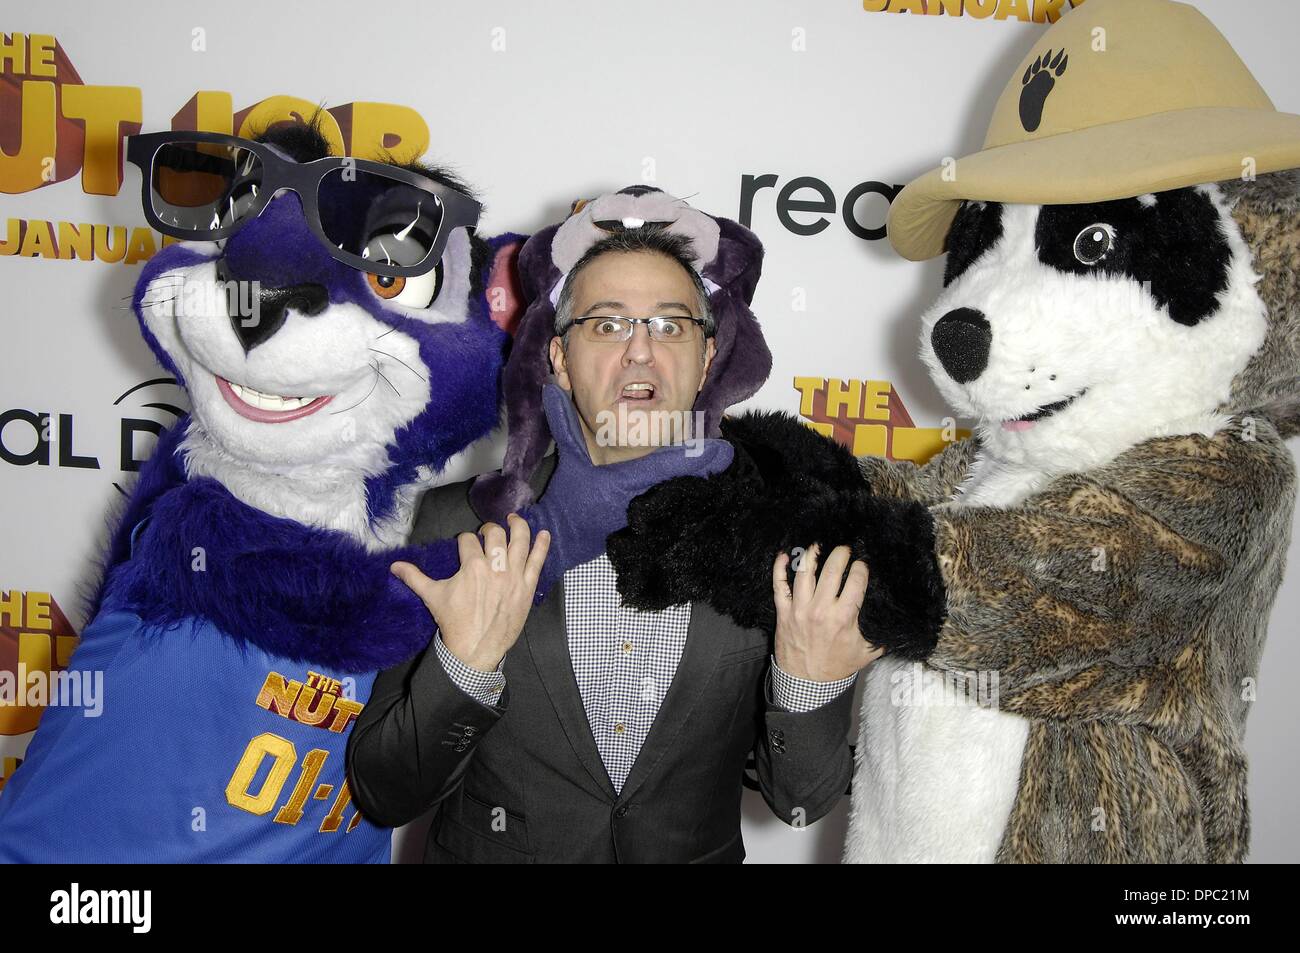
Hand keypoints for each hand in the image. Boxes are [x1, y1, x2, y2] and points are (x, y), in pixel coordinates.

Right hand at [391, 513, 549, 671]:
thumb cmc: (454, 622)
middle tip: (487, 532)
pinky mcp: (527, 587)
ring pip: (520, 541)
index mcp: (472, 567)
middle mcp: (495, 567)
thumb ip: (415, 577)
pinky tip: (544, 533)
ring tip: (514, 519)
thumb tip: (393, 566)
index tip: (465, 545)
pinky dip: (543, 545)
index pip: (468, 540)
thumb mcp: (432, 596)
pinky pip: (538, 561)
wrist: (475, 649)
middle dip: (489, 530)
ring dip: (518, 526)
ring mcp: (514, 576)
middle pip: (495, 535)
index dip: (465, 540)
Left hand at [773, 543, 883, 681]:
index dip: (861, 568)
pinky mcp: (783, 612)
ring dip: (813, 554)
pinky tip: (784, 555)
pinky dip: (779, 567)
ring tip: (819, 546)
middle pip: (831, 569)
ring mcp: (799, 609)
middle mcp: (821, 609)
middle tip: (845, 549)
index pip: (856, 581)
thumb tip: (898, 622)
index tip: (862, 566)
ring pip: (804, 572)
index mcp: (843, 617)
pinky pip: (778, 584)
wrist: (807, 682)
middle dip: (841, 553)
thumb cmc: (837, 667)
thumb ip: (881, 636)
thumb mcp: (866, 653)